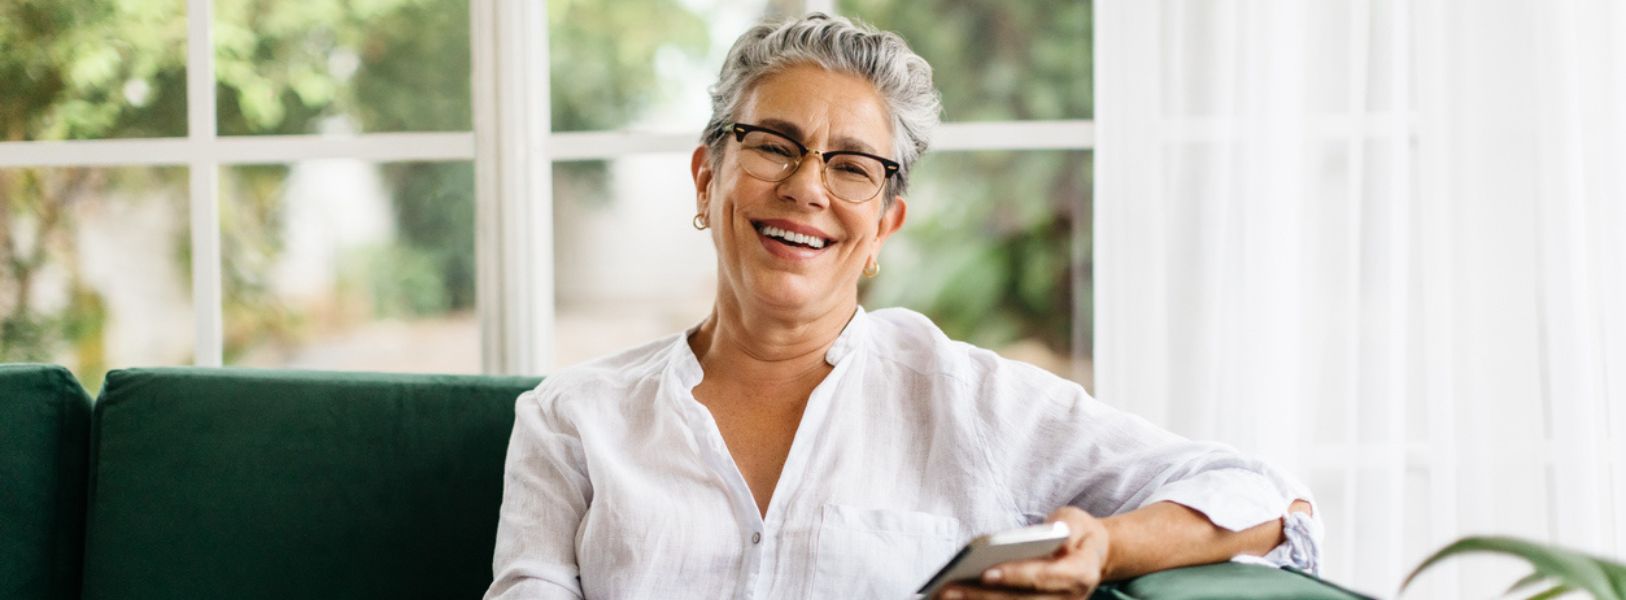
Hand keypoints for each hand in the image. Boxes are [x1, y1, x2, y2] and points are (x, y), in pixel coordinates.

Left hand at [934, 506, 1109, 599]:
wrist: (1090, 555)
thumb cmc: (1076, 533)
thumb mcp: (1076, 520)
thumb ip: (1067, 527)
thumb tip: (1056, 536)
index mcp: (1081, 573)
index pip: (1045, 577)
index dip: (1016, 575)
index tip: (985, 572)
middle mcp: (1070, 599)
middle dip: (983, 596)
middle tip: (949, 590)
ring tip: (944, 596)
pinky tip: (957, 599)